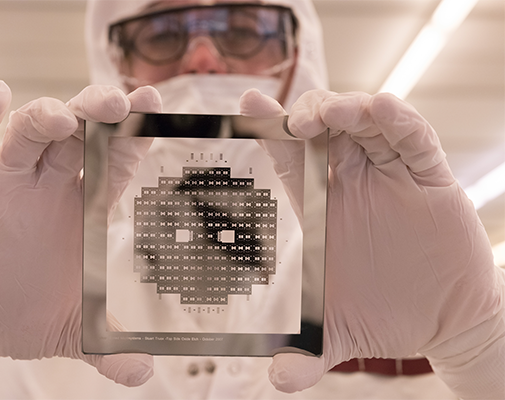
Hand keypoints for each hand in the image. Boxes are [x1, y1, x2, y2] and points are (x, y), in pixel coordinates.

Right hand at [0, 81, 161, 396]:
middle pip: (77, 134)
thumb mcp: (73, 331)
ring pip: (29, 135)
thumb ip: (108, 349)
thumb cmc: (28, 316)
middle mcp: (51, 187)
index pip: (116, 158)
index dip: (134, 132)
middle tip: (114, 102)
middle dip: (94, 113)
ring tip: (61, 117)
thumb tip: (143, 374)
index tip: (153, 105)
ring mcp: (9, 185)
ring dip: (43, 118)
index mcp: (84, 208)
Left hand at [240, 89, 504, 398]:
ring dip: (347, 110)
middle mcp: (349, 182)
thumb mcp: (338, 333)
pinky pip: (414, 140)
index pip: (286, 160)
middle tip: (286, 118)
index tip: (244, 106)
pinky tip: (383, 110)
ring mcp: (389, 175)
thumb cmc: (384, 316)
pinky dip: (400, 122)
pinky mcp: (428, 178)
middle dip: (303, 114)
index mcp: (319, 207)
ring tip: (331, 114)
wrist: (442, 323)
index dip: (265, 133)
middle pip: (321, 129)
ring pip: (365, 125)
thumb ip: (306, 355)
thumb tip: (275, 380)